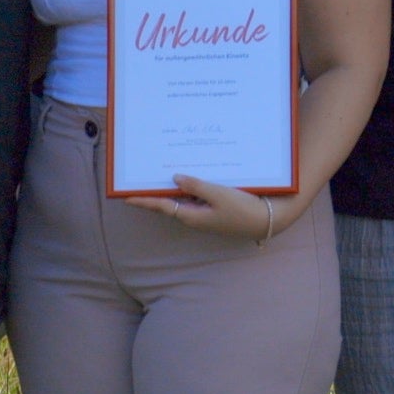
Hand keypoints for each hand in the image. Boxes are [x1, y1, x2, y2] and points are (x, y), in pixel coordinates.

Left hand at [125, 173, 276, 240]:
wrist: (266, 221)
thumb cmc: (242, 209)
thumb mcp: (218, 194)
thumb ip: (195, 186)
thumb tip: (174, 179)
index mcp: (192, 216)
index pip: (162, 207)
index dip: (144, 201)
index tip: (126, 197)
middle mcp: (196, 217)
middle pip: (170, 202)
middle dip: (157, 191)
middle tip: (142, 177)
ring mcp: (206, 214)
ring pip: (185, 199)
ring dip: (175, 188)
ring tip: (162, 172)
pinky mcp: (216, 209)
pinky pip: (198, 197)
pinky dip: (192, 187)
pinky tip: (193, 174)